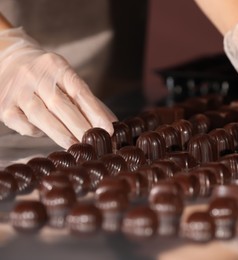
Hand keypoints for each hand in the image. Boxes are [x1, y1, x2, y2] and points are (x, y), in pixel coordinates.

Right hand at [0, 28, 116, 147]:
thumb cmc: (46, 75)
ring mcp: (17, 90)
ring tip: (76, 146)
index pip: (79, 90)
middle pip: (60, 104)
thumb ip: (87, 101)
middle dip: (80, 126)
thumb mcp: (66, 78)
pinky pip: (23, 124)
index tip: (109, 128)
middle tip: (93, 142)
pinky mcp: (3, 105)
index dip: (95, 111)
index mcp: (56, 66)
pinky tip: (46, 135)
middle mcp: (35, 75)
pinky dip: (36, 132)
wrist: (6, 59)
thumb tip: (111, 123)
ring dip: (61, 134)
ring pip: (40, 116)